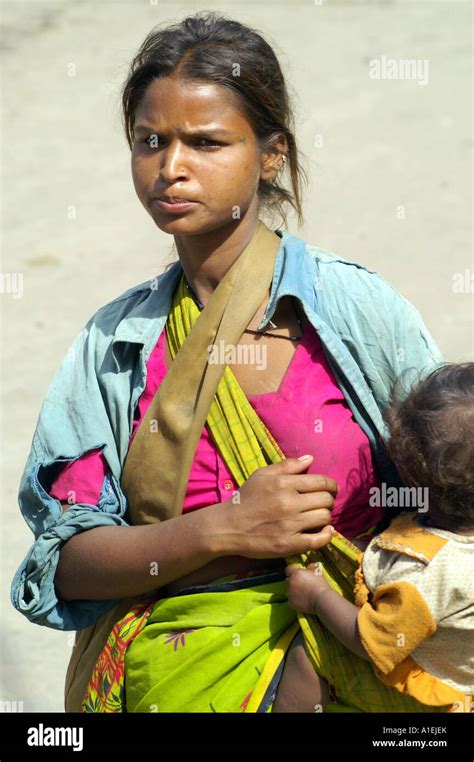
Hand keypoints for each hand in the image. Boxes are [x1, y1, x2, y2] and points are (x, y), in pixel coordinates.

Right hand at [220, 455, 338, 558]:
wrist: (228, 526)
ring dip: (326, 516)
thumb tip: (310, 459)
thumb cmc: (246, 499)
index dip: (331, 485)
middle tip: (323, 503)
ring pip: (324, 518)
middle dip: (329, 500)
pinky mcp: (289, 544)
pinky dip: (326, 535)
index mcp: (284, 484)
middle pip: (326, 500)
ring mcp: (290, 525)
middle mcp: (289, 503)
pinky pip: (318, 540)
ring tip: (318, 516)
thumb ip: (287, 465)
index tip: (330, 489)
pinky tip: (325, 531)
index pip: (321, 482)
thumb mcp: (262, 475)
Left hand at [286, 562, 331, 613]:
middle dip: (293, 581)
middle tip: (302, 584)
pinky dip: (295, 599)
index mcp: (296, 573)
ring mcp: (290, 592)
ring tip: (303, 593)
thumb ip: (311, 567)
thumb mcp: (317, 573)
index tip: (297, 573)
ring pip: (289, 590)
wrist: (321, 600)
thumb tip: (309, 566)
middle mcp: (291, 582)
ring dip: (293, 590)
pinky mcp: (291, 602)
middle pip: (288, 579)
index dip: (292, 571)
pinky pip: (291, 599)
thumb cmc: (320, 585)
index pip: (288, 569)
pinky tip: (303, 600)